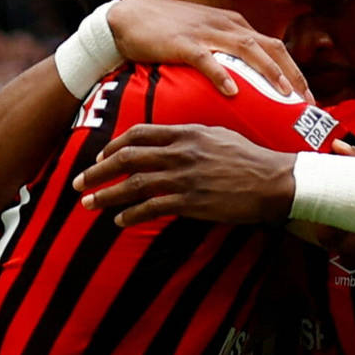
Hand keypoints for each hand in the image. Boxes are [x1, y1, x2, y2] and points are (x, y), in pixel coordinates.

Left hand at [73, 124, 295, 227]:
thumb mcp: (219, 135)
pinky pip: (152, 208)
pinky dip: (131, 215)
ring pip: (133, 184)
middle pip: (127, 158)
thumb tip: (171, 142)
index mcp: (187, 133)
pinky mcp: (191, 202)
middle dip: (97, 171)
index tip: (100, 156)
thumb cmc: (251, 158)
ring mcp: (184, 178)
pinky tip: (119, 221)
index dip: (114, 145)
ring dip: (106, 195)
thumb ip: (191, 136)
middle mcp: (180, 153)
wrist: (275, 181)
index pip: (139, 134)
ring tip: (88, 204)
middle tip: (79, 182)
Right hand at [106, 0, 310, 101]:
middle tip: (308, 102)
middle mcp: (227, 25)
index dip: (295, 71)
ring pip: (248, 49)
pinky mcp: (183, 42)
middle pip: (271, 47)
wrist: (126, 19)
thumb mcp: (204, 38)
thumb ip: (226, 55)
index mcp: (234, 25)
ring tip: (284, 95)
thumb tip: (245, 85)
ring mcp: (206, 32)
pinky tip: (232, 92)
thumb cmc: (166, 33)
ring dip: (269, 72)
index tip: (308, 98)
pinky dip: (221, 74)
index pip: (275, 47)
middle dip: (293, 74)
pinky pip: (206, 59)